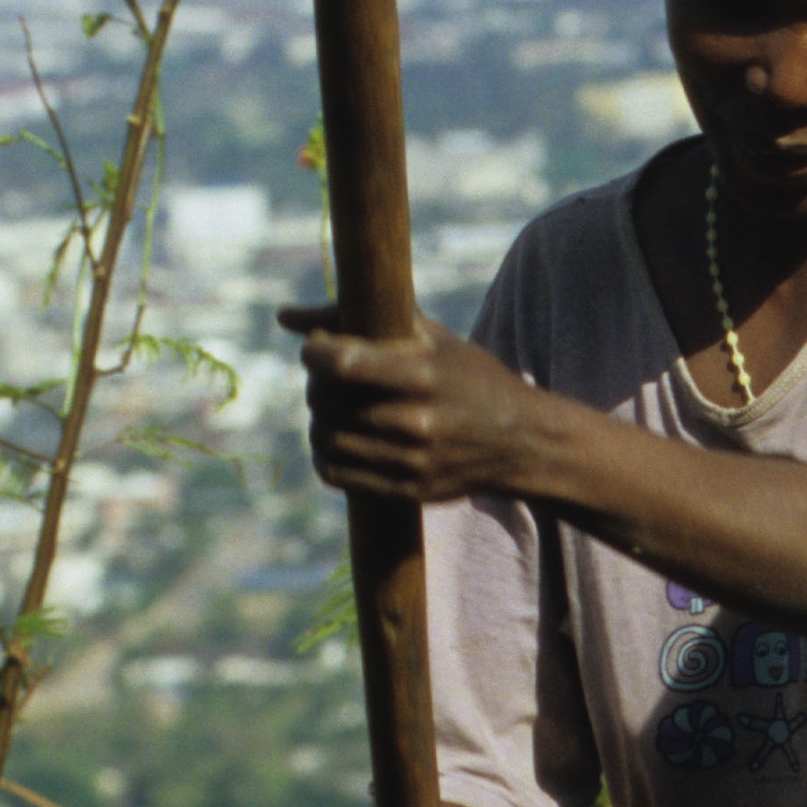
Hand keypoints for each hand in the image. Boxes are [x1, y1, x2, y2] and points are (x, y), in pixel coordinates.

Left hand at [280, 306, 547, 506]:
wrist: (524, 443)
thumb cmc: (473, 379)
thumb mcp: (434, 339)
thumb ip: (362, 321)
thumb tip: (283, 316)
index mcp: (425, 374)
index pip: (341, 362)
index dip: (315, 352)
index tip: (318, 349)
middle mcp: (417, 420)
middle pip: (327, 402)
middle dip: (316, 384)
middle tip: (327, 378)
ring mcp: (412, 460)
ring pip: (326, 439)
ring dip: (318, 419)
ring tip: (333, 408)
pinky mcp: (407, 489)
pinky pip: (337, 473)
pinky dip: (326, 454)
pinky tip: (340, 439)